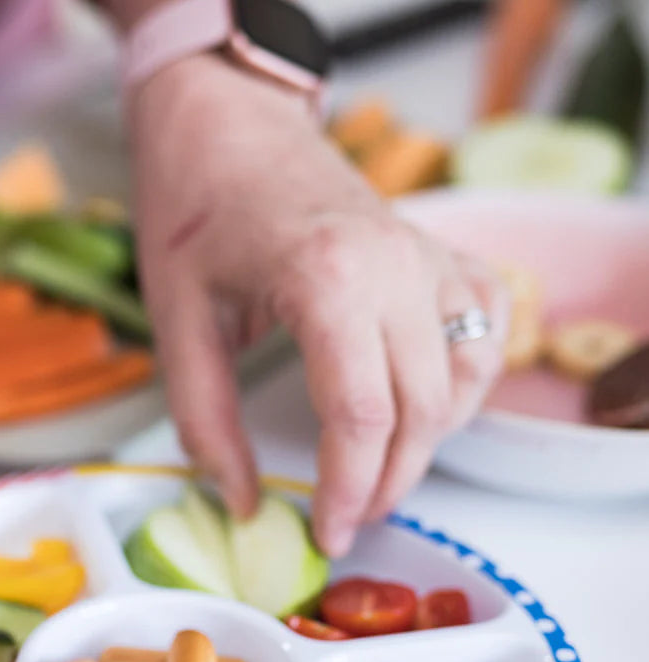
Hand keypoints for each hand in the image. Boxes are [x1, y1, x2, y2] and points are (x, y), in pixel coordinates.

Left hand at [128, 54, 507, 555]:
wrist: (225, 128)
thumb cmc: (195, 213)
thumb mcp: (177, 325)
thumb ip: (205, 423)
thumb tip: (242, 504)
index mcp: (325, 279)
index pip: (359, 418)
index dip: (346, 492)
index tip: (327, 533)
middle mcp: (394, 265)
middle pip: (419, 412)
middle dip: (386, 485)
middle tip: (346, 520)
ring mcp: (427, 255)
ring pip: (462, 382)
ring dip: (428, 443)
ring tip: (375, 475)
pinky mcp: (438, 251)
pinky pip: (485, 330)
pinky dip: (465, 383)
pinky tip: (421, 406)